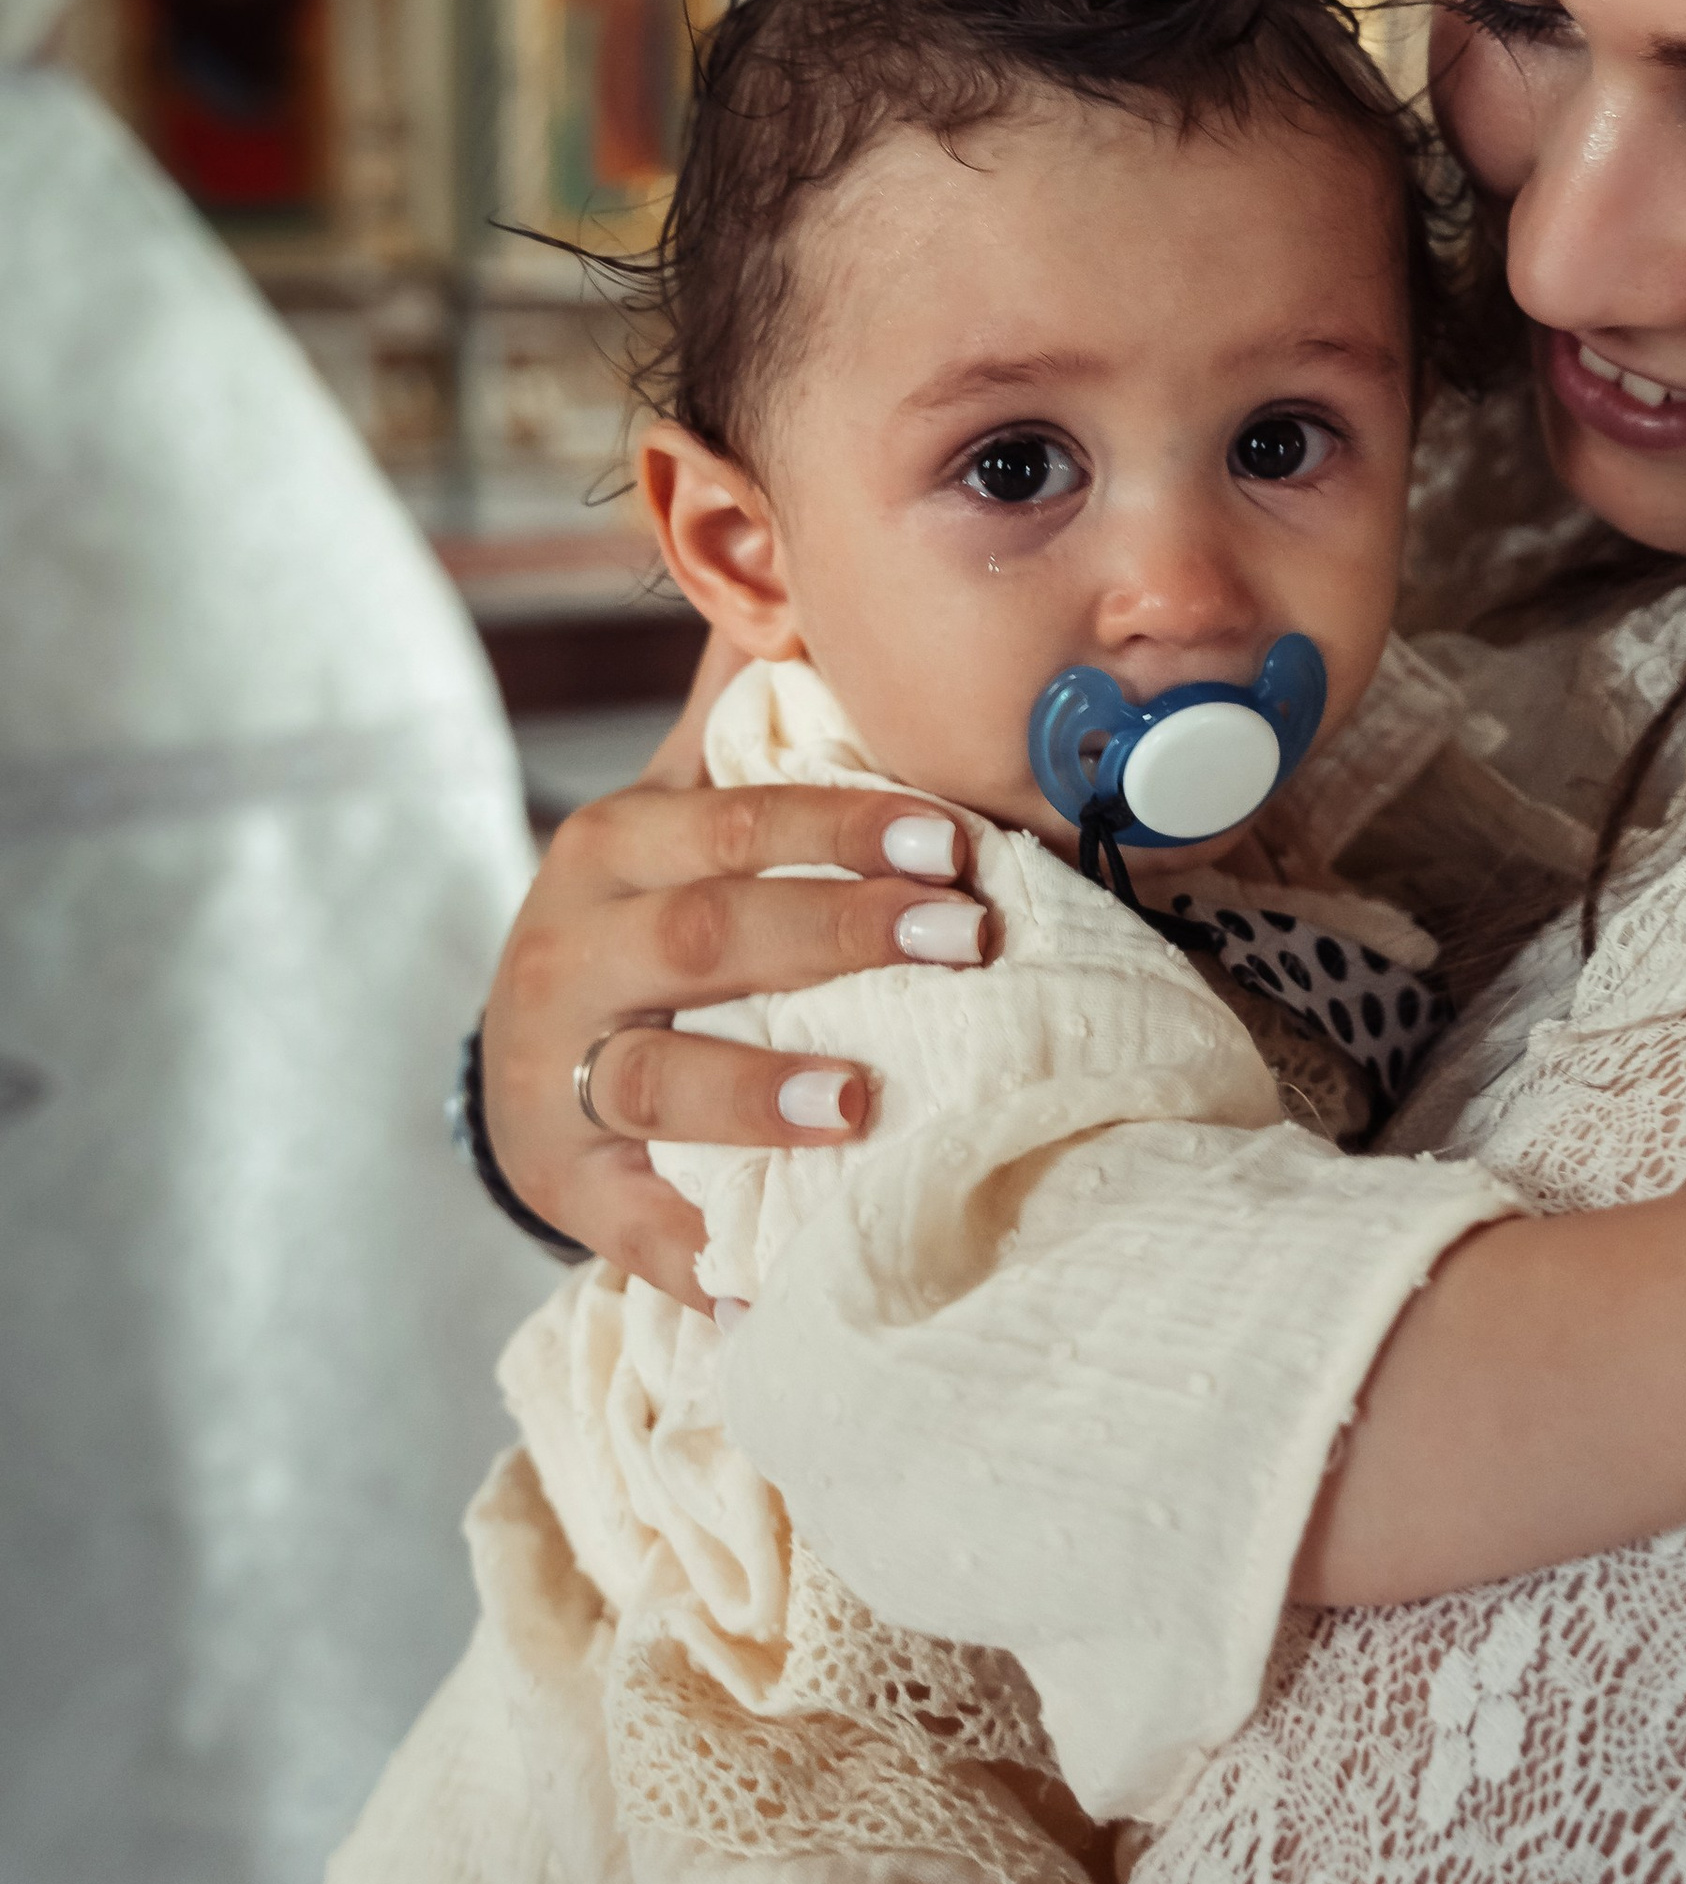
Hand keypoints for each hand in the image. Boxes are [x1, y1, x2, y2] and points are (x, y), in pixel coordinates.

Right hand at [484, 633, 993, 1303]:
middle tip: (961, 939)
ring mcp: (558, 1079)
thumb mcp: (677, 816)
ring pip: (658, 1080)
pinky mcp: (568, 1187)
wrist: (525, 1054)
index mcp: (611, 851)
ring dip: (762, 1095)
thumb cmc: (647, 919)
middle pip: (706, 937)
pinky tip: (775, 1288)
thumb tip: (825, 595)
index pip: (732, 825)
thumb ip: (749, 716)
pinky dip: (705, 1261)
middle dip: (839, 935)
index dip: (843, 829)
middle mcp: (569, 956)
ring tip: (861, 1103)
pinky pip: (639, 1229)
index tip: (959, 843)